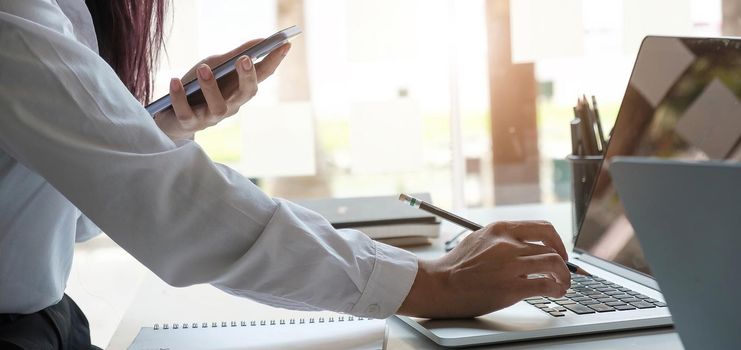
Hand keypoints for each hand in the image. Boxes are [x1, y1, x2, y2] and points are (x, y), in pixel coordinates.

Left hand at [154, 39, 290, 140]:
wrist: (171, 115)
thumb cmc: (197, 87)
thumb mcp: (215, 66)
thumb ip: (235, 55)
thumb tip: (260, 41)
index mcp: (240, 90)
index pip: (262, 75)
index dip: (274, 61)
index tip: (285, 44)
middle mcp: (230, 105)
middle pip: (245, 94)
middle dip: (247, 77)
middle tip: (245, 59)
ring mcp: (210, 116)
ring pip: (218, 107)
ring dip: (211, 87)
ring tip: (203, 69)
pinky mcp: (189, 123)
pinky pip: (186, 112)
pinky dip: (179, 96)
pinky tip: (175, 81)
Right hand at [398, 221, 570, 318]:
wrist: (439, 285)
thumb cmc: (455, 266)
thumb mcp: (478, 240)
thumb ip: (501, 240)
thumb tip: (523, 246)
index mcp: (500, 229)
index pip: (542, 228)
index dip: (557, 242)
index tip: (559, 252)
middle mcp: (507, 244)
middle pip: (551, 248)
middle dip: (564, 262)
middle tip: (564, 271)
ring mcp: (510, 265)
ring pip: (554, 264)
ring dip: (564, 276)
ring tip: (563, 284)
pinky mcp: (511, 287)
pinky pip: (546, 285)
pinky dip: (557, 289)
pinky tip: (555, 292)